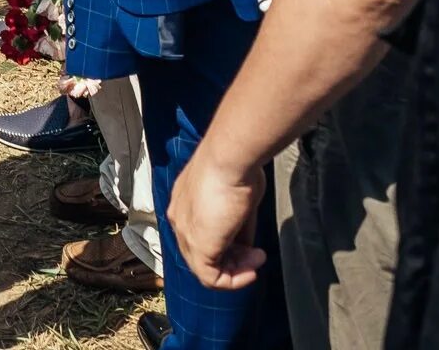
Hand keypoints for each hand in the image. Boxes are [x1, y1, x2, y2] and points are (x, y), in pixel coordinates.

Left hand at [167, 148, 269, 291]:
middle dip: (234, 258)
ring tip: (258, 260)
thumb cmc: (238, 167)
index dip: (229, 243)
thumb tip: (247, 244)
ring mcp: (186, 234)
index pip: (203, 232)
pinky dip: (234, 281)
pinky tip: (252, 271)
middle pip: (203, 251)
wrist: (230, 158)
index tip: (250, 242)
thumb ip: (239, 223)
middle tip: (256, 255)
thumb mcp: (239, 197)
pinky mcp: (198, 246)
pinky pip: (212, 278)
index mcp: (185, 202)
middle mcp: (180, 218)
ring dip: (237, 270)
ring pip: (206, 268)